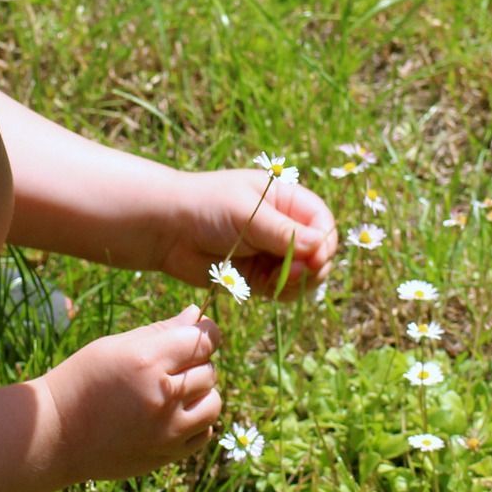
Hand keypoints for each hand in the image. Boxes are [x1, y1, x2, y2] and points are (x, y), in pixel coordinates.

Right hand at [39, 306, 222, 482]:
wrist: (55, 434)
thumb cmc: (82, 380)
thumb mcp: (115, 346)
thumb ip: (161, 331)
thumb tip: (197, 314)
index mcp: (146, 360)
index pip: (204, 339)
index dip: (206, 332)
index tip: (199, 332)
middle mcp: (162, 396)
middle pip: (209, 370)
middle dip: (196, 362)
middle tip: (169, 365)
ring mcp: (167, 430)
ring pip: (213, 403)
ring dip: (201, 393)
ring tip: (174, 391)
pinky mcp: (167, 454)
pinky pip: (204, 433)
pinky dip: (196, 422)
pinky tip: (172, 415)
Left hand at [157, 168, 339, 300]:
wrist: (167, 229)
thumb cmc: (205, 207)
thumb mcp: (246, 213)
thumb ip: (283, 232)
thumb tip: (319, 247)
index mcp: (286, 199)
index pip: (323, 222)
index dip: (324, 242)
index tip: (314, 258)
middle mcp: (284, 225)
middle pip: (320, 251)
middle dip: (313, 266)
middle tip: (292, 273)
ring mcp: (272, 252)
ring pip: (305, 274)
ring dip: (299, 282)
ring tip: (277, 281)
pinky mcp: (259, 275)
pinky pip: (284, 289)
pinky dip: (283, 292)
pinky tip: (266, 288)